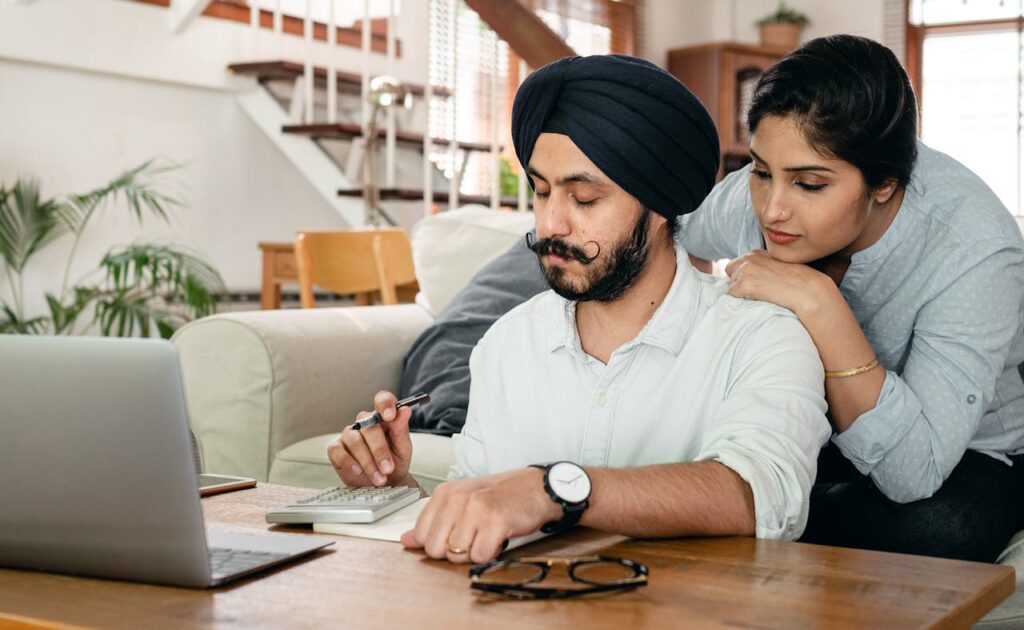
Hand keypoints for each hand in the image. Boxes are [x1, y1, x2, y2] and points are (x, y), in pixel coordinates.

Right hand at [328, 390, 414, 487]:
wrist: (386, 484)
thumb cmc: (395, 462)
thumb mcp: (403, 448)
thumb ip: (402, 429)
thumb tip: (404, 410)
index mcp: (383, 418)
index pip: (382, 400)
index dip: (385, 404)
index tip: (390, 416)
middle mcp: (364, 423)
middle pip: (368, 426)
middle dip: (379, 450)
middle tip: (388, 468)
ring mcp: (349, 435)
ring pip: (354, 441)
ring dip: (367, 461)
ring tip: (379, 478)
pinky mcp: (336, 449)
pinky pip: (338, 451)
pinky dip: (349, 462)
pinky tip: (359, 471)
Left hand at [400, 468, 561, 563]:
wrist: (538, 487)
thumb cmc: (501, 495)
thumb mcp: (463, 501)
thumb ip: (433, 521)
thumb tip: (406, 540)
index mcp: (445, 492)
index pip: (421, 534)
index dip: (440, 543)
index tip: (457, 534)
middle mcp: (457, 498)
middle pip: (436, 548)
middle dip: (455, 550)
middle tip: (474, 535)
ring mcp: (475, 509)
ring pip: (456, 555)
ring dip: (474, 551)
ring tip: (487, 534)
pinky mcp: (494, 522)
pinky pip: (479, 556)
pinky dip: (490, 553)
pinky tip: (498, 537)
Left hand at [725, 249, 828, 315]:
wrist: (807, 290)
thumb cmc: (797, 282)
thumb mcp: (778, 268)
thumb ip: (762, 269)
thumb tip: (747, 279)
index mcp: (756, 253)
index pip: (736, 265)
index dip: (744, 277)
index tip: (758, 284)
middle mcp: (748, 258)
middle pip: (730, 273)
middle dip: (739, 283)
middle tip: (759, 291)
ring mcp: (745, 270)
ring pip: (731, 286)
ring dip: (742, 293)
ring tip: (762, 295)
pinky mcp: (744, 284)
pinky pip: (733, 296)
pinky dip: (742, 300)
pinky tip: (759, 299)